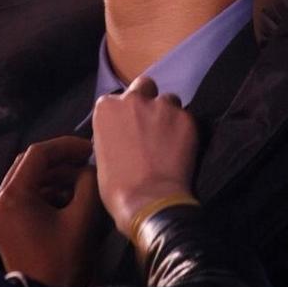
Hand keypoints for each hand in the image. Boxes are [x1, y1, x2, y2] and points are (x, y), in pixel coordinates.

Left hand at [0, 136, 104, 286]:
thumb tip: (89, 165)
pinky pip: (25, 195)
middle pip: (29, 162)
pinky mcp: (4, 225)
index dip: (66, 145)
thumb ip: (88, 182)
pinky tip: (69, 196)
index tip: (90, 148)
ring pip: (27, 178)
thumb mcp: (82, 217)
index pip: (38, 153)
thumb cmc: (63, 261)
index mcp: (12, 196)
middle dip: (60, 158)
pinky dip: (46, 189)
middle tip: (86, 159)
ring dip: (54, 174)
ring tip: (81, 178)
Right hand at [92, 75, 198, 238]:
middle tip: (151, 122)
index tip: (128, 128)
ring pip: (168, 100)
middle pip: (144, 86)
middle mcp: (133, 99)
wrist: (149, 200)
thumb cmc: (118, 187)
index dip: (124, 114)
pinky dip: (184, 129)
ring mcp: (162, 106)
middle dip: (147, 99)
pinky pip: (186, 117)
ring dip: (168, 114)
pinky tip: (182, 148)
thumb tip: (121, 133)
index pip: (116, 100)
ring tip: (169, 137)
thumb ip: (112, 133)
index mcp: (106, 108)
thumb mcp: (101, 155)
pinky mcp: (186, 117)